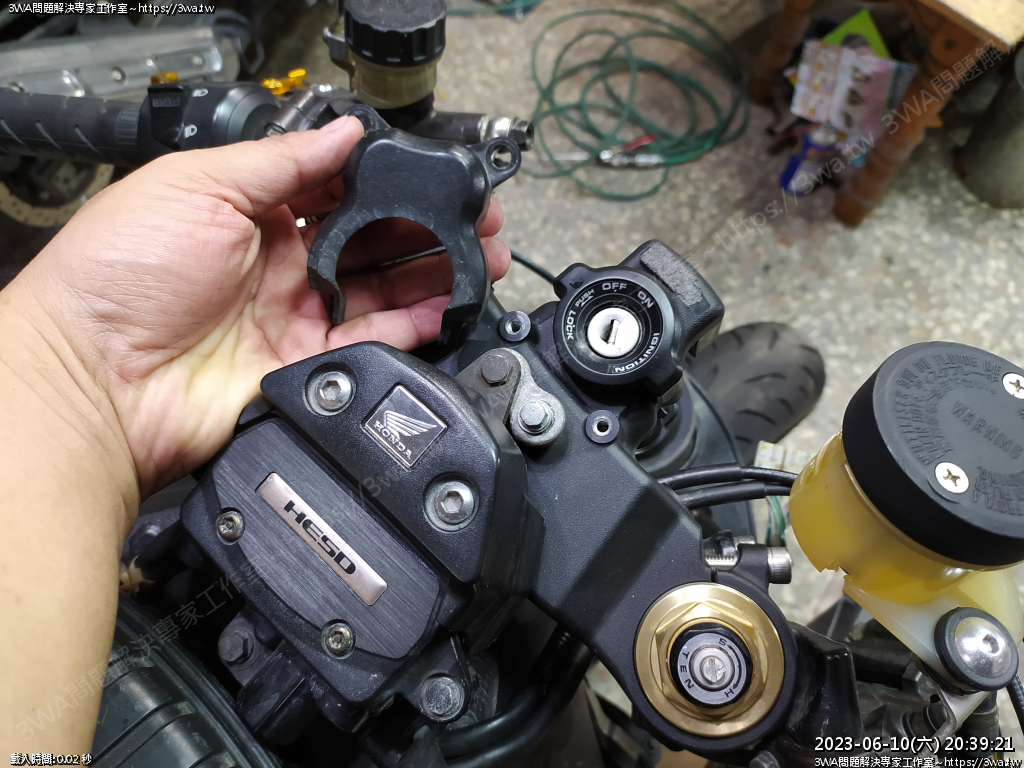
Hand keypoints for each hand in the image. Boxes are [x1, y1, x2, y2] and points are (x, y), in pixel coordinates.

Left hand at [7, 116, 509, 496]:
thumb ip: (280, 160)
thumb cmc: (120, 274)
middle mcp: (283, 264)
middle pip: (374, 241)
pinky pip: (374, 341)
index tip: (435, 178)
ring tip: (477, 260)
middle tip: (474, 223)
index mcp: (254, 212)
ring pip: (384, 291)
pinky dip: (414, 325)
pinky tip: (443, 305)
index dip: (393, 182)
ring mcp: (296, 317)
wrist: (94, 379)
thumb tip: (347, 132)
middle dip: (429, 228)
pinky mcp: (307, 366)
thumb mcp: (197, 184)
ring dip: (435, 274)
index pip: (342, 188)